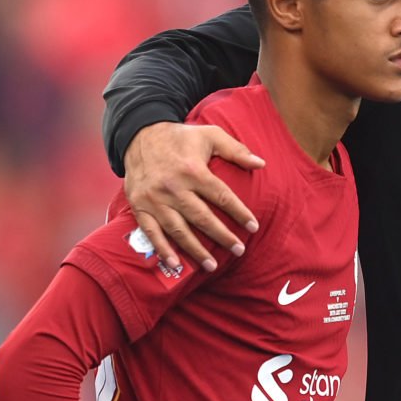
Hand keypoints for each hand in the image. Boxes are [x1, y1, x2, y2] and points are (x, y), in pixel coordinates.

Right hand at [124, 122, 265, 272]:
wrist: (138, 134)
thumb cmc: (180, 137)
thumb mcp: (210, 135)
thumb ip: (236, 150)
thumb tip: (261, 164)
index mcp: (192, 170)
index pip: (221, 196)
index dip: (239, 213)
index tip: (253, 227)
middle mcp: (173, 187)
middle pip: (202, 218)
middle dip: (222, 236)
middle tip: (239, 250)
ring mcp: (154, 199)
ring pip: (178, 230)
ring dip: (196, 250)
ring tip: (213, 266)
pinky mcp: (139, 206)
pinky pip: (151, 232)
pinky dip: (163, 249)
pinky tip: (176, 264)